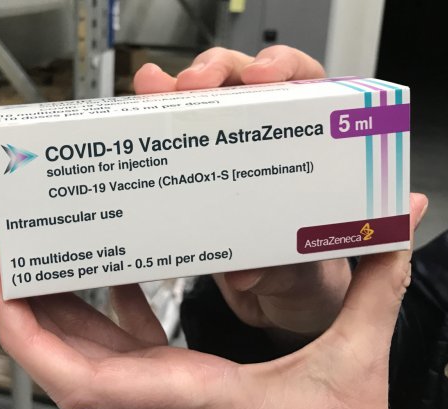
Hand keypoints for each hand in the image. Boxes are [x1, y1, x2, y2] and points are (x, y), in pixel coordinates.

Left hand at [0, 195, 426, 408]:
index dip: (30, 339)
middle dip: (17, 301)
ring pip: (86, 348)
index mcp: (190, 397)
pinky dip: (107, 304)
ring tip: (28, 247)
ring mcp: (162, 392)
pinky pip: (124, 343)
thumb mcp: (356, 369)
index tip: (0, 288)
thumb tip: (396, 227)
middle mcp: (160, 399)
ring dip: (50, 301)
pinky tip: (109, 265)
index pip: (84, 379)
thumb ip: (372, 295)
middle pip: (63, 355)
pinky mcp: (176, 384)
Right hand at [137, 46, 356, 339]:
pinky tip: (137, 112)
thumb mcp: (302, 274)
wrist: (282, 301)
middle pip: (244, 82)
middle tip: (194, 87)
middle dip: (217, 74)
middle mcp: (270, 140)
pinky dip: (154, 119)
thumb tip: (246, 272)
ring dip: (177, 92)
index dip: (283, 69)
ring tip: (154, 90)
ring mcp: (229, 153)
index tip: (261, 77)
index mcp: (311, 148)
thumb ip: (280, 270)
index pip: (304, 84)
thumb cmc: (306, 276)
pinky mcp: (197, 174)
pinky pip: (175, 139)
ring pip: (204, 102)